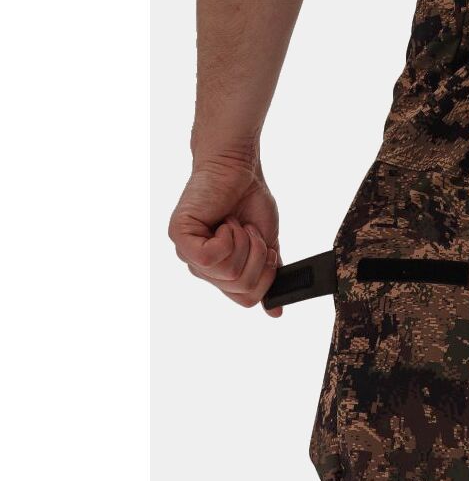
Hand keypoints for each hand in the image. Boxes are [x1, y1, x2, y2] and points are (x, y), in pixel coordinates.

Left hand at [169, 155, 282, 316]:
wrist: (239, 169)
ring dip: (244, 243)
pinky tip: (224, 222)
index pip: (246, 300)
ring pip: (228, 274)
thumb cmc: (250, 201)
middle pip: (240, 289)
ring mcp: (189, 254)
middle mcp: (202, 268)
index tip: (268, 251)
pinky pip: (211, 258)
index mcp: (222, 273)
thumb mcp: (267, 246)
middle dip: (257, 258)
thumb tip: (275, 311)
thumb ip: (270, 278)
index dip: (265, 279)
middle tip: (250, 231)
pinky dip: (228, 238)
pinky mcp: (180, 237)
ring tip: (236, 223)